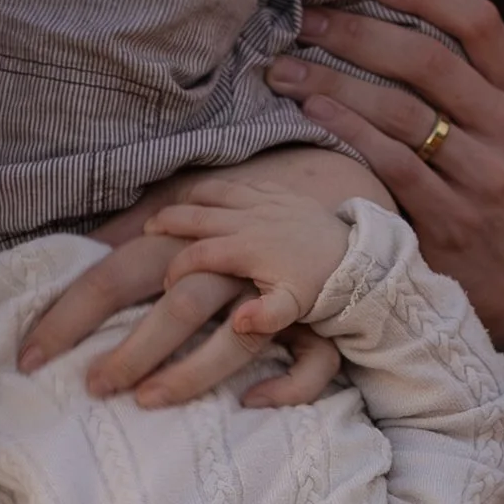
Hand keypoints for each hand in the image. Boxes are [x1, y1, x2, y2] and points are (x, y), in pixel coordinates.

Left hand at [20, 153, 370, 407]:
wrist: (330, 219)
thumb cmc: (239, 228)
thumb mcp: (178, 223)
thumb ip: (128, 240)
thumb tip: (71, 256)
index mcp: (180, 241)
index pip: (113, 276)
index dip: (68, 316)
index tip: (28, 359)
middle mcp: (226, 265)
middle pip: (175, 306)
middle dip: (132, 350)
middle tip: (93, 388)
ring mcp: (274, 295)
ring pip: (235, 338)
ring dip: (191, 370)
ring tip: (149, 402)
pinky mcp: (316, 325)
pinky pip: (308, 361)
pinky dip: (283, 385)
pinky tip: (250, 405)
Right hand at [145, 189, 354, 344]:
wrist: (357, 258)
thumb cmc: (320, 288)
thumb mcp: (295, 309)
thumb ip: (265, 317)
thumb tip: (237, 321)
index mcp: (247, 249)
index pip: (197, 255)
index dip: (176, 268)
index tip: (168, 283)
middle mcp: (250, 219)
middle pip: (195, 215)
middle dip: (167, 222)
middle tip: (146, 229)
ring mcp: (263, 201)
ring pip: (214, 192)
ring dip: (187, 199)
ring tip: (170, 209)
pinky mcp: (278, 192)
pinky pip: (239, 182)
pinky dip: (216, 187)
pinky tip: (206, 194)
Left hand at [267, 0, 503, 343]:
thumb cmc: (499, 183)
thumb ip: (464, 78)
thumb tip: (384, 14)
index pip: (480, 23)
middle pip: (428, 63)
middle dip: (358, 34)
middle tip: (305, 18)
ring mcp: (481, 177)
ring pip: (400, 113)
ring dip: (335, 83)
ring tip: (286, 68)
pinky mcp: (449, 220)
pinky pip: (390, 164)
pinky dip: (347, 132)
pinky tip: (312, 113)